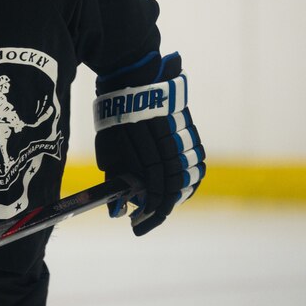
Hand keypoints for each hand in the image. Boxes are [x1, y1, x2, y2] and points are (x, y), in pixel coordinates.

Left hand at [93, 52, 205, 234]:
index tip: (136, 225)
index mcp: (151, 153)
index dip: (149, 213)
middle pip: (176, 188)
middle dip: (161, 209)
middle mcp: (172, 149)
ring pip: (191, 176)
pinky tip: (177, 186)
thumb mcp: (109, 150)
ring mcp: (184, 140)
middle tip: (144, 219)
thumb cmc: (115, 117)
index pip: (158, 193)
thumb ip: (116, 179)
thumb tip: (115, 210)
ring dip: (177, 195)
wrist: (131, 80)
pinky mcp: (189, 132)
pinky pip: (196, 162)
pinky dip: (188, 178)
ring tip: (160, 205)